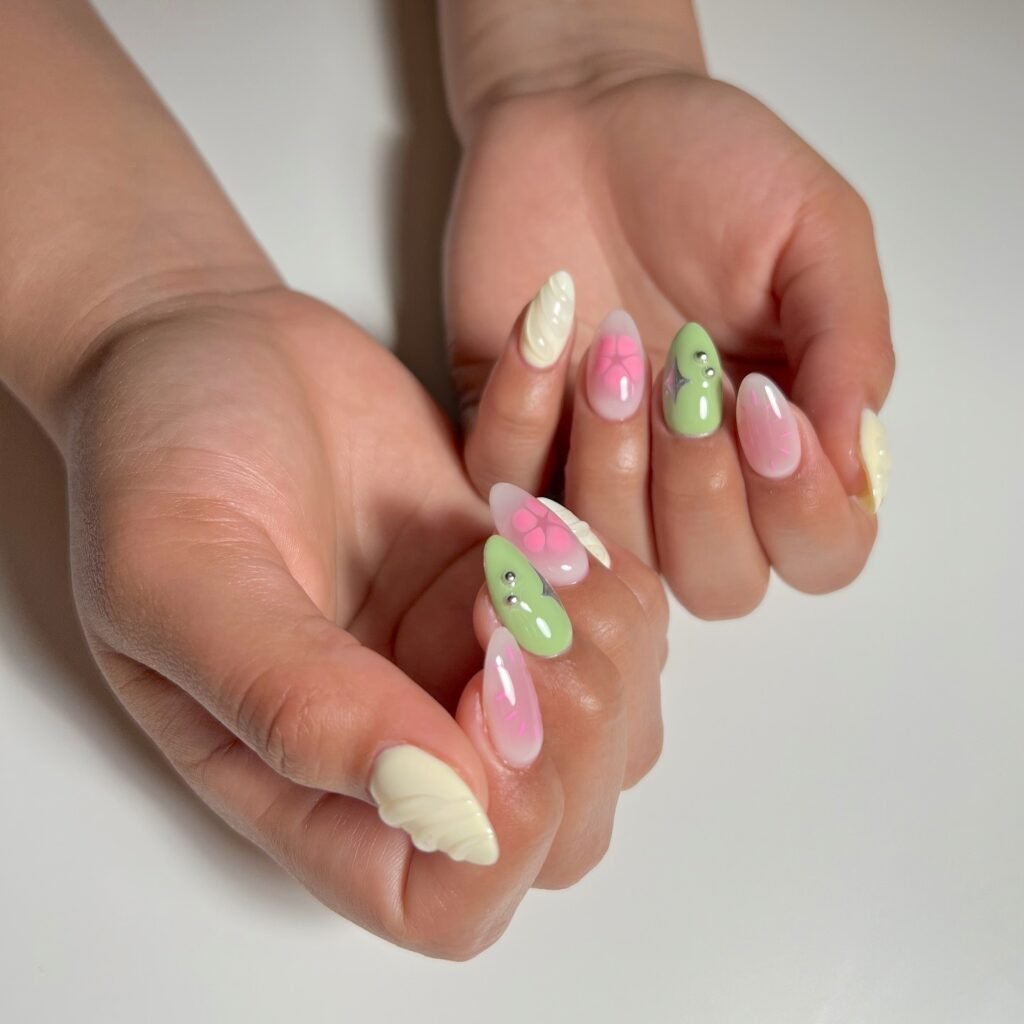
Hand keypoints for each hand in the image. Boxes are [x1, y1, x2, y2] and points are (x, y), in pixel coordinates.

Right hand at [63, 285, 666, 957]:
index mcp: (310, 782)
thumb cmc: (160, 461)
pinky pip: (625, 602)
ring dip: (608, 620)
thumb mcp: (180, 575)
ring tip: (521, 524)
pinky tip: (535, 485)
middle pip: (567, 819)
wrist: (209, 350)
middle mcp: (409, 740)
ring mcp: (475, 660)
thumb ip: (290, 699)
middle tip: (511, 582)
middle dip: (581, 711)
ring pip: (621, 714)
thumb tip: (437, 798)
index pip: (449, 900)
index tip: (484, 679)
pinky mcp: (521, 584)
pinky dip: (609, 541)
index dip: (505, 823)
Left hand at [447, 71, 893, 617]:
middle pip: (717, 583)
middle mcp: (694, 482)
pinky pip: (505, 483)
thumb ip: (846, 345)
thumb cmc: (711, 169)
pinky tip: (545, 323)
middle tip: (683, 373)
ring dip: (611, 457)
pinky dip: (522, 410)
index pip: (818, 549)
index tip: (766, 403)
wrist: (589, 119)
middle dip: (702, 493)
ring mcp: (599, 473)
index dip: (801, 510)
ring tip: (612, 339)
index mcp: (783, 444)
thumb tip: (853, 463)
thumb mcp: (813, 232)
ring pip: (609, 555)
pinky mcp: (512, 442)